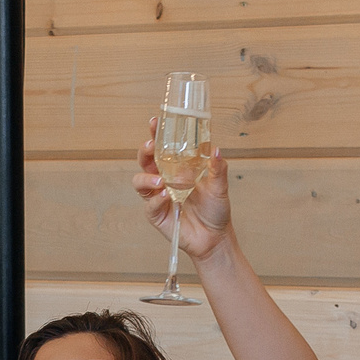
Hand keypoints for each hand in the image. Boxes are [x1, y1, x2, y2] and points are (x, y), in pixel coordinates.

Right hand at [132, 123, 231, 259]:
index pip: (163, 147)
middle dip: (144, 151)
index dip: (157, 134)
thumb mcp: (220, 186)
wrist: (215, 237)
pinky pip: (150, 204)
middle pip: (145, 161)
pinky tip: (166, 196)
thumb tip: (215, 149)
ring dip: (147, 178)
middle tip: (152, 146)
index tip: (155, 122)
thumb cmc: (215, 210)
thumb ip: (217, 168)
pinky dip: (156, 199)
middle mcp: (164, 179)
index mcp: (177, 168)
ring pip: (139, 181)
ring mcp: (157, 196)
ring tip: (160, 180)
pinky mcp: (156, 214)